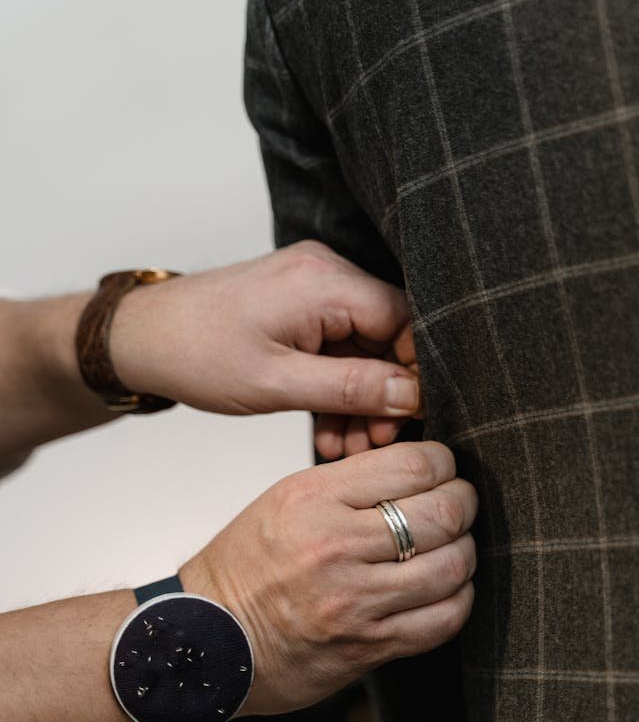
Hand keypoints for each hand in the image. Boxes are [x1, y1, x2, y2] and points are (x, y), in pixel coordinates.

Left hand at [109, 241, 421, 455]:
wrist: (140, 338)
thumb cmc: (196, 353)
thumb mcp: (278, 383)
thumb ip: (351, 388)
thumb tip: (412, 396)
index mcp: (325, 281)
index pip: (405, 321)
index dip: (414, 373)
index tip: (408, 419)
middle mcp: (325, 273)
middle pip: (386, 337)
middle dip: (384, 397)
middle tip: (374, 445)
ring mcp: (312, 289)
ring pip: (363, 350)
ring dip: (359, 401)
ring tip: (347, 448)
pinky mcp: (299, 308)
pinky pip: (337, 349)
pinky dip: (336, 388)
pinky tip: (329, 431)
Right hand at [181, 442, 477, 715]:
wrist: (207, 641)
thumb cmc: (245, 567)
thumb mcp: (284, 500)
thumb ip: (351, 484)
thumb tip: (419, 472)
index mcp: (313, 498)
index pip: (415, 465)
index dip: (444, 464)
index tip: (443, 471)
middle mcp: (335, 547)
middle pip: (443, 514)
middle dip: (463, 505)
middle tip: (458, 506)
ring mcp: (354, 601)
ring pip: (452, 567)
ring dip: (464, 553)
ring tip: (452, 548)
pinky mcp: (368, 646)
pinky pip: (444, 619)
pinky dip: (457, 599)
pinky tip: (445, 590)